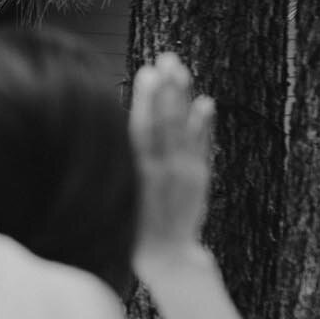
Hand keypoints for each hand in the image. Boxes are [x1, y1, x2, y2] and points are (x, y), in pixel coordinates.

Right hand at [131, 52, 214, 265]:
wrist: (167, 259)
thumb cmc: (131, 230)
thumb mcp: (117, 201)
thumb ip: (121, 168)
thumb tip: (114, 133)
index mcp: (140, 175)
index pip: (144, 129)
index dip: (148, 100)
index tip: (148, 72)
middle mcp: (164, 172)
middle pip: (166, 123)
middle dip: (165, 89)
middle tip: (166, 58)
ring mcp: (185, 174)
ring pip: (184, 129)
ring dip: (183, 97)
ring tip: (181, 68)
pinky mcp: (198, 179)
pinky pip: (202, 147)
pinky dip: (204, 125)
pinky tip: (205, 102)